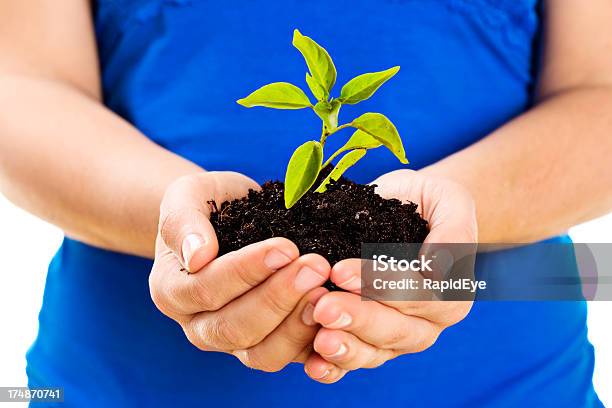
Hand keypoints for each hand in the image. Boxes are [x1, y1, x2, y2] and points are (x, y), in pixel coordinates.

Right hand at [149, 171, 330, 371]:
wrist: (227, 218)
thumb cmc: (207, 205)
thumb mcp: (187, 196)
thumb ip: (183, 222)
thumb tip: (197, 255)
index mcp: (172, 290)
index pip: (206, 289)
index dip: (247, 271)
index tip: (286, 248)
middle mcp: (199, 325)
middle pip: (235, 328)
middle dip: (278, 298)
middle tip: (316, 266)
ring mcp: (234, 341)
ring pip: (263, 353)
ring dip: (297, 324)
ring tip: (325, 291)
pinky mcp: (269, 345)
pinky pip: (291, 357)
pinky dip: (314, 343)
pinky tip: (335, 314)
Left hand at [302, 169, 477, 382]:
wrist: (405, 209)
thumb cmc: (426, 202)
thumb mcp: (448, 201)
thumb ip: (452, 232)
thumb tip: (436, 270)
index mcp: (450, 292)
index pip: (420, 296)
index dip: (381, 285)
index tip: (341, 272)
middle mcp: (426, 322)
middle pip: (396, 330)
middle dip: (358, 318)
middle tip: (323, 307)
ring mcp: (396, 336)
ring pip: (374, 352)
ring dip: (346, 348)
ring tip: (319, 339)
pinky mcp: (369, 342)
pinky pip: (355, 360)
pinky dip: (334, 366)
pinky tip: (313, 363)